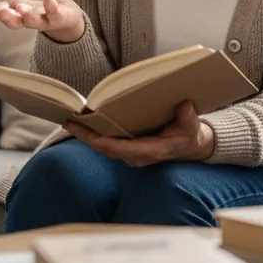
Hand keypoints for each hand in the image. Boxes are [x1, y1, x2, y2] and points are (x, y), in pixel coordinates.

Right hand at [0, 0, 85, 43]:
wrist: (66, 9)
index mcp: (14, 6)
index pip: (1, 10)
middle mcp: (26, 16)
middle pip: (14, 21)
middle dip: (7, 18)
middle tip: (1, 13)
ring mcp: (42, 19)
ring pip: (32, 21)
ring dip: (27, 16)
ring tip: (22, 8)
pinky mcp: (58, 18)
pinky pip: (54, 15)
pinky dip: (51, 8)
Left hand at [64, 101, 214, 167]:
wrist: (191, 146)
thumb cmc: (189, 136)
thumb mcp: (193, 127)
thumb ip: (189, 118)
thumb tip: (185, 106)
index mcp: (151, 151)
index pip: (124, 150)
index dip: (108, 144)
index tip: (94, 136)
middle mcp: (137, 156)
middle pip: (107, 148)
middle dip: (88, 136)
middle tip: (70, 123)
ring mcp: (131, 153)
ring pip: (104, 147)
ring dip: (87, 135)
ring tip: (70, 121)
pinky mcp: (128, 148)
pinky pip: (107, 143)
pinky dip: (94, 134)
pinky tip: (83, 123)